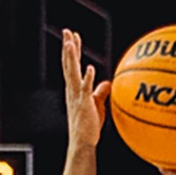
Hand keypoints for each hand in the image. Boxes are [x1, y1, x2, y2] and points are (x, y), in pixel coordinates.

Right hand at [60, 29, 109, 150]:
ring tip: (70, 43)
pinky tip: (90, 68)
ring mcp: (77, 96)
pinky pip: (85, 89)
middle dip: (68, 47)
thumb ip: (101, 92)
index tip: (73, 37)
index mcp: (74, 89)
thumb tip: (108, 82)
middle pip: (69, 64)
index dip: (72, 51)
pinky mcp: (84, 104)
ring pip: (72, 73)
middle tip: (67, 31)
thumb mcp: (97, 104)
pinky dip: (87, 78)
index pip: (72, 65)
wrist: (83, 142)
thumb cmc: (89, 126)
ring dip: (71, 58)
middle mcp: (72, 90)